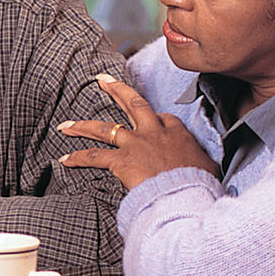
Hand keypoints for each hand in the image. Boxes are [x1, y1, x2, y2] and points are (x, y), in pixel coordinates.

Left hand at [56, 76, 218, 188]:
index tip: (151, 118)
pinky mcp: (122, 160)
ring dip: (83, 126)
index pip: (164, 118)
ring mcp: (136, 144)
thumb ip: (203, 164)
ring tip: (67, 125)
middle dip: (117, 90)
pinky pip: (94, 156)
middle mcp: (154, 133)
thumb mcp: (209, 169)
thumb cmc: (200, 186)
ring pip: (105, 128)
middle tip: (103, 80)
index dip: (156, 117)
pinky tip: (65, 159)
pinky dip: (78, 157)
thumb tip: (206, 170)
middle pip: (133, 105)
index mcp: (177, 134)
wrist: (185, 194)